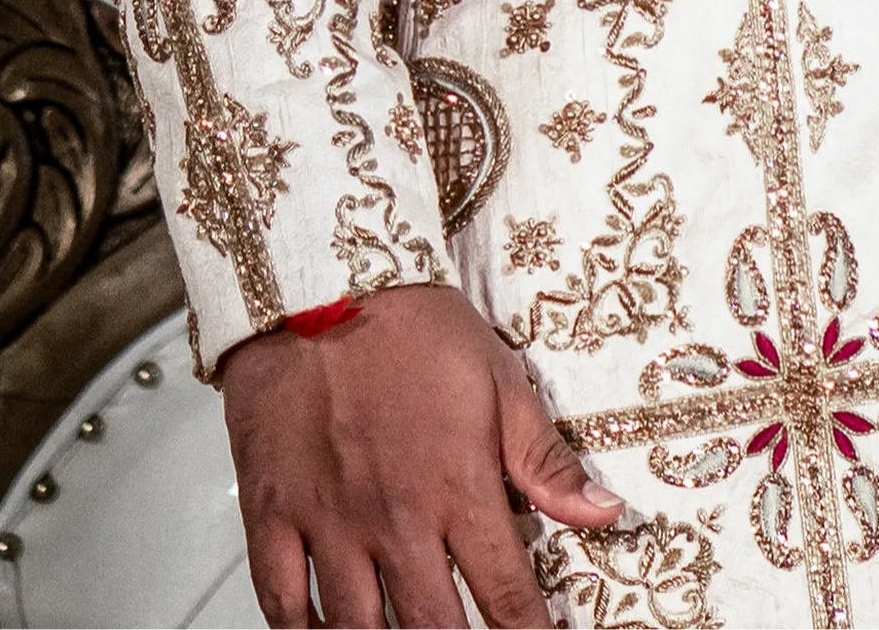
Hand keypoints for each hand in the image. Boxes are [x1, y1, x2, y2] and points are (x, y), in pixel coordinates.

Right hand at [217, 281, 620, 629]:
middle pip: (431, 626)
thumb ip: (546, 461)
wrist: (321, 283)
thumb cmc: (414, 328)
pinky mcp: (273, 516)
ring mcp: (329, 524)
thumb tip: (605, 513)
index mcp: (457, 487)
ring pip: (356, 628)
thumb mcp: (500, 382)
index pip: (503, 590)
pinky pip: (280, 604)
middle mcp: (394, 520)